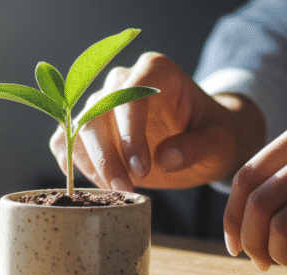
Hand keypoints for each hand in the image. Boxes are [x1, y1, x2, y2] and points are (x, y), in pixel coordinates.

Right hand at [50, 52, 265, 190]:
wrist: (202, 139)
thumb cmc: (213, 134)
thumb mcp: (220, 142)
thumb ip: (197, 147)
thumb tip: (165, 159)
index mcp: (155, 71)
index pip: (130, 94)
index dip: (130, 133)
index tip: (142, 170)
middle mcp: (122, 80)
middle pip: (96, 112)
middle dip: (106, 155)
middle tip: (124, 187)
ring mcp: (101, 101)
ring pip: (77, 127)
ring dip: (90, 163)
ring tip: (115, 190)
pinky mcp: (88, 125)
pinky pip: (66, 141)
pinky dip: (73, 164)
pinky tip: (97, 184)